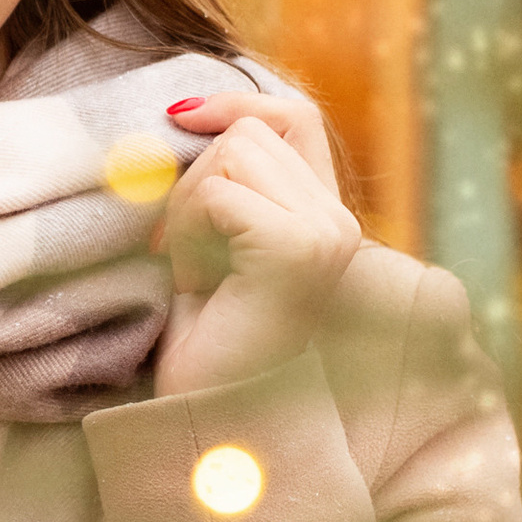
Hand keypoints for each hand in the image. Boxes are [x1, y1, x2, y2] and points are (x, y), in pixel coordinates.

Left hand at [150, 86, 359, 399]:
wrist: (207, 418)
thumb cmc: (201, 340)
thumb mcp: (208, 244)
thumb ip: (219, 182)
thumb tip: (184, 110)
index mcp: (326, 216)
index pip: (293, 117)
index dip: (235, 103)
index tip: (180, 116)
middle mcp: (341, 221)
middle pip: (249, 131)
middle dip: (194, 184)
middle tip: (185, 259)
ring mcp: (327, 232)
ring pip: (231, 154)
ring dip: (188, 212)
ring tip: (196, 275)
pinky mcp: (299, 247)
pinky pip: (217, 194)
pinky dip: (188, 236)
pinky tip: (198, 285)